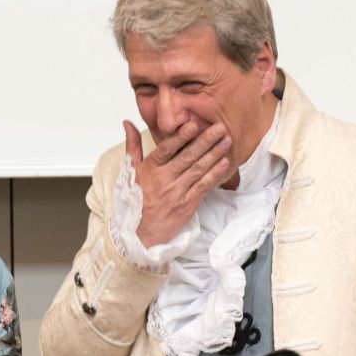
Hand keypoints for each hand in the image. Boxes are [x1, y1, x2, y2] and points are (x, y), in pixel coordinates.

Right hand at [125, 119, 231, 248]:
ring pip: (197, 170)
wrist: (140, 233)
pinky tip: (224, 163)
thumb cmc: (135, 199)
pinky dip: (214, 175)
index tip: (192, 125)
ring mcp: (176, 193)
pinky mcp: (187, 205)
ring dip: (214, 154)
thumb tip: (128, 122)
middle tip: (220, 127)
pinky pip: (202, 187)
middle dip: (205, 141)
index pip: (166, 149)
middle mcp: (164, 179)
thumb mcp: (130, 171)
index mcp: (150, 169)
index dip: (179, 137)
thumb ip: (132, 145)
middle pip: (186, 157)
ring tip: (227, 140)